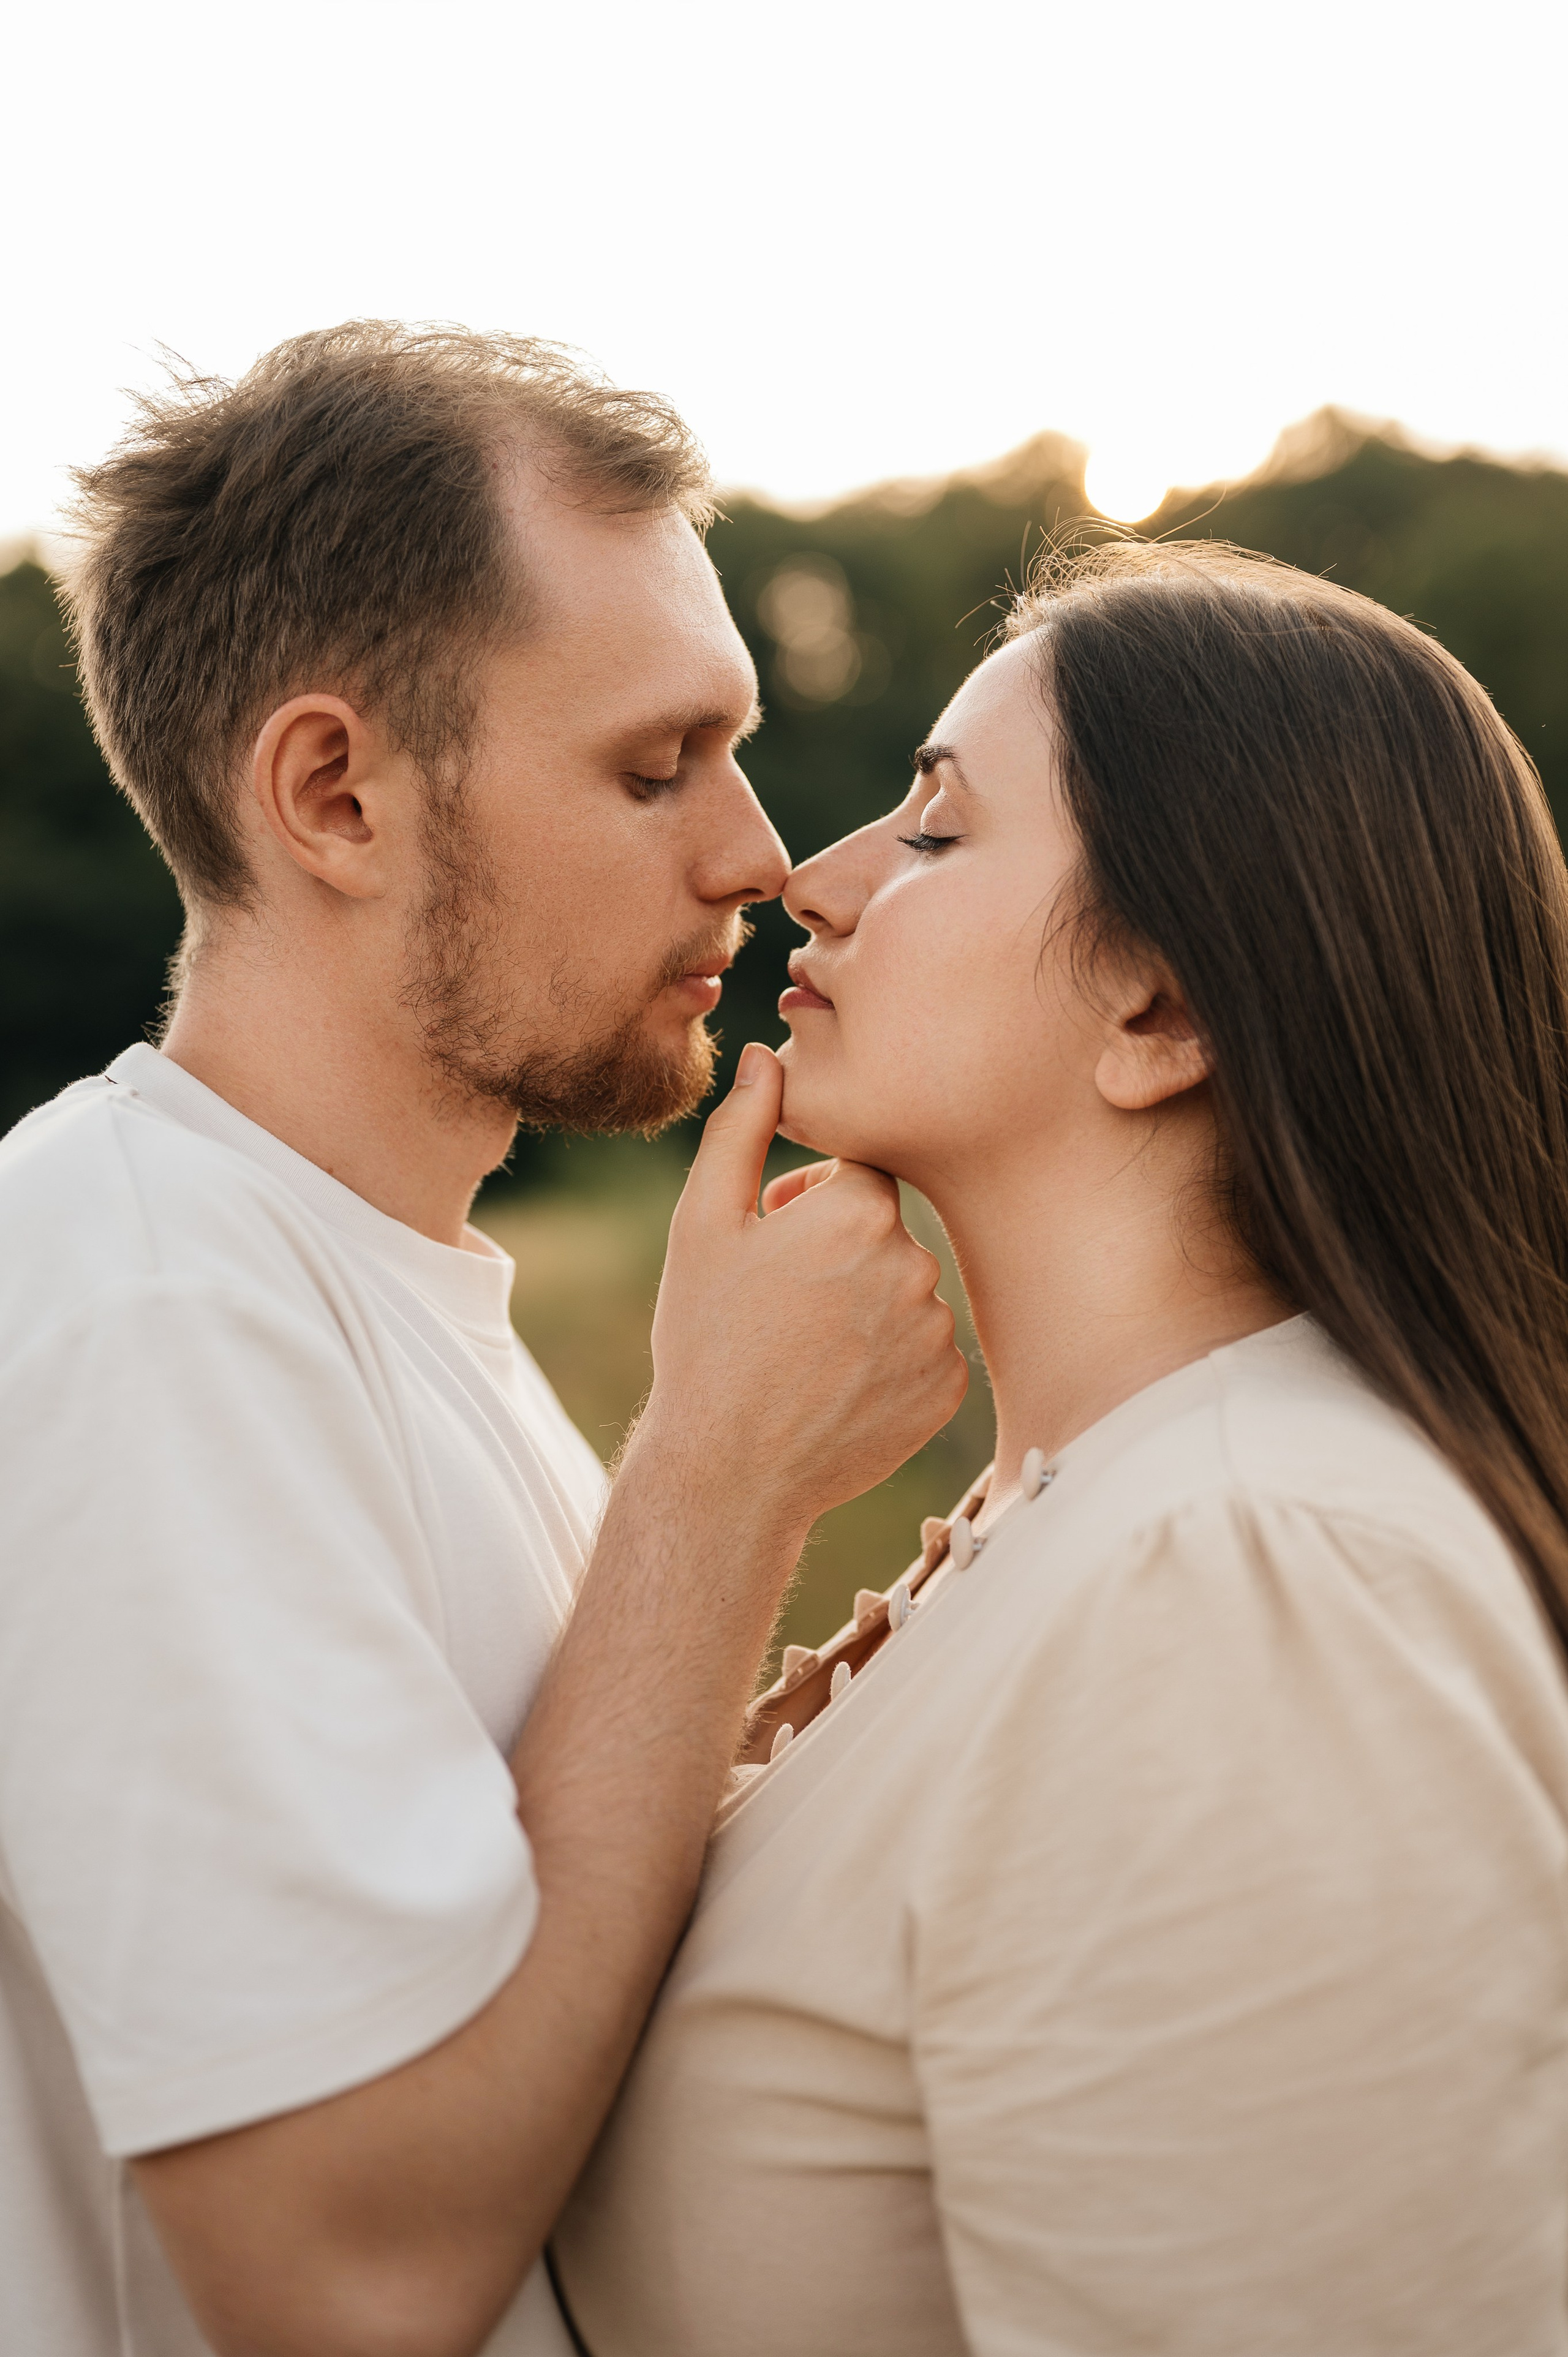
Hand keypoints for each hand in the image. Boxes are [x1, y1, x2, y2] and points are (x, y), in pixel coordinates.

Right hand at [635, 1044, 967, 1543]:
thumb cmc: (704, 1339)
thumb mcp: (703, 1224)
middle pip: (886, 1232)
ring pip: (907, 1292)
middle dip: (840, 1253)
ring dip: (867, 1306)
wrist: (728, 1472)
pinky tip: (837, 1385)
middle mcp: (913, 1264)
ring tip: (805, 1350)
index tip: (777, 1238)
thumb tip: (769, 1054)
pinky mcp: (947, 1388)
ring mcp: (936, 1332)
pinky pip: (926, 1350)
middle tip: (781, 1302)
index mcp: (858, 1211)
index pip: (861, 1173)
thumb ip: (743, 1128)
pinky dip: (890, 1360)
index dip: (813, 1202)